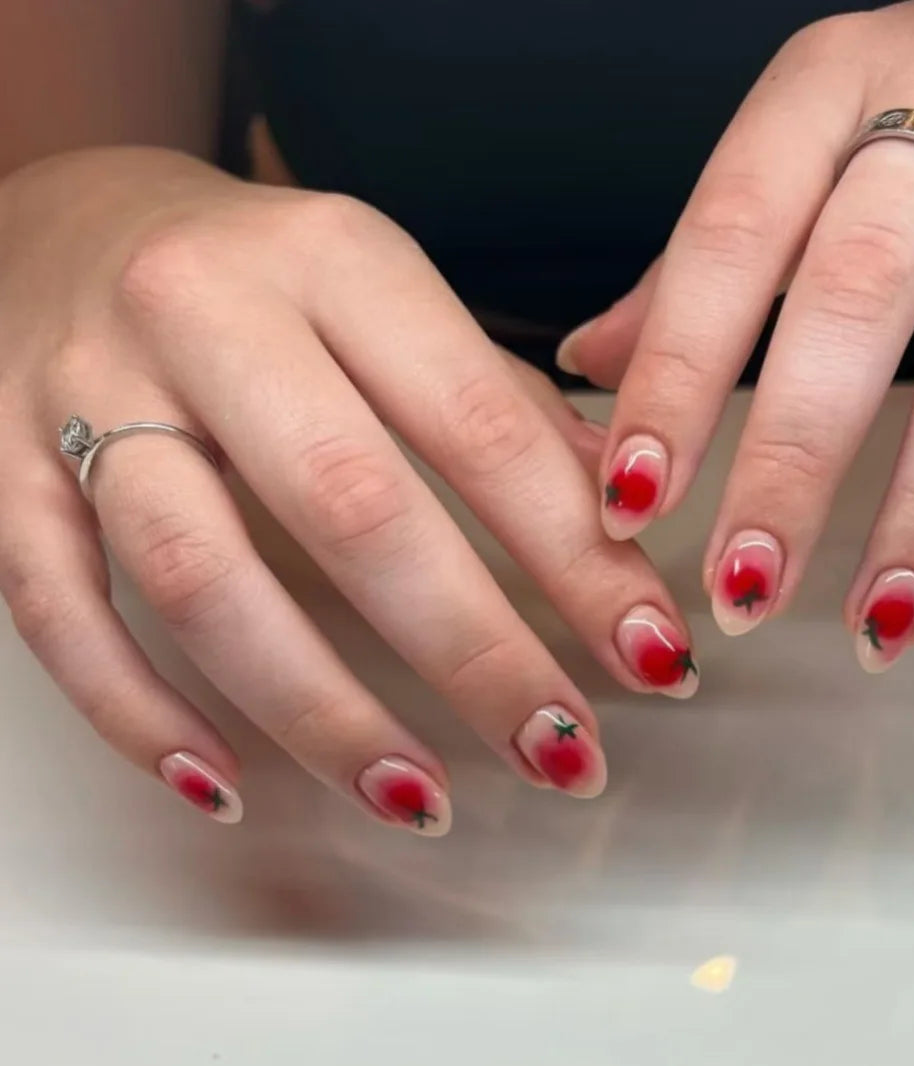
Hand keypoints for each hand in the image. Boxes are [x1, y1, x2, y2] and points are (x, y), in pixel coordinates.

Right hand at [0, 148, 698, 830]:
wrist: (65, 218)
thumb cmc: (259, 277)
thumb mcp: (390, 296)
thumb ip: (500, 403)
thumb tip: (619, 513)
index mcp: (336, 262)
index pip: (484, 429)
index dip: (578, 558)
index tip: (648, 653)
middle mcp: (209, 316)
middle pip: (356, 511)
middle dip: (475, 654)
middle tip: (559, 752)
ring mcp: (87, 393)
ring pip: (205, 580)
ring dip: (321, 714)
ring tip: (416, 797)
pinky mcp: (2, 465)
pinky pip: (59, 611)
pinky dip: (141, 714)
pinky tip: (227, 786)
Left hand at [561, 0, 913, 669]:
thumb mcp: (794, 149)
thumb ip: (699, 267)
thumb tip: (593, 362)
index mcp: (824, 88)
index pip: (728, 241)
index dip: (675, 378)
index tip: (633, 499)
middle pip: (858, 297)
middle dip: (794, 461)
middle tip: (746, 585)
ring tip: (881, 617)